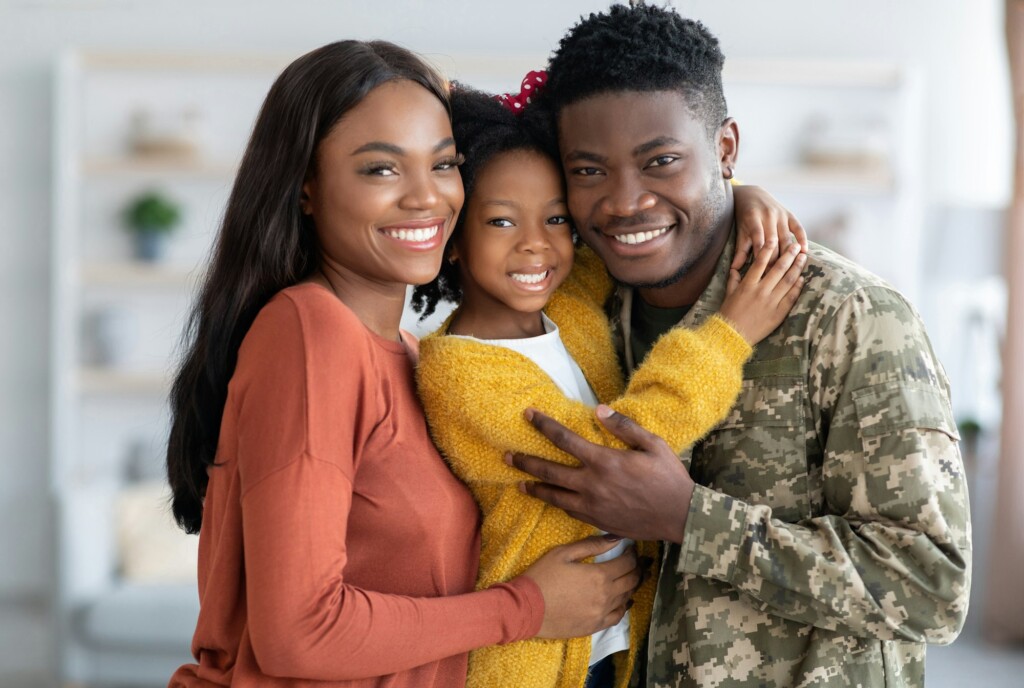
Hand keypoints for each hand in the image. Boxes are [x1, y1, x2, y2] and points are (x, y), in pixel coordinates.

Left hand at [508, 406, 694, 543]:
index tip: (528, 415)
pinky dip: (558, 504)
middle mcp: (592, 484)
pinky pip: (570, 512)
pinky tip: (553, 500)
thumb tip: (599, 409)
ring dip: (534, 488)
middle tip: (506, 456)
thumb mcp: (652, 444)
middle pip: (549, 471)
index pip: (564, 439)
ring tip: (519, 483)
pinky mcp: (597, 521)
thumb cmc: (669, 477)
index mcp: (604, 461)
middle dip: (525, 462)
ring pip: (554, 497)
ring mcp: (592, 506)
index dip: (543, 425)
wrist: (680, 517)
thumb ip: (624, 426)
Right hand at [521, 535, 640, 638]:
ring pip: (627, 598)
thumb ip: (591, 545)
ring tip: (633, 578)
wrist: (526, 609)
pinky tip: (623, 601)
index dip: (633, 554)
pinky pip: (617, 617)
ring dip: (633, 586)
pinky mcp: (594, 626)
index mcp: (599, 575)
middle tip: (639, 562)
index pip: (627, 563)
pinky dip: (624, 607)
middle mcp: (606, 595)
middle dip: (638, 569)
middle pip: (632, 581)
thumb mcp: (563, 553)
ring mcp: (601, 613)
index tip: (632, 549)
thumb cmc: (542, 576)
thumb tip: (615, 538)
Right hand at [718, 241, 804, 344]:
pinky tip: (801, 279)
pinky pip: (791, 297)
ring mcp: (770, 302)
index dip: (769, 249)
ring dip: (797, 268)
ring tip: (803, 258)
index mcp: (747, 285)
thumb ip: (733, 280)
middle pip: (778, 269)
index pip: (760, 262)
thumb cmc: (728, 315)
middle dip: (789, 255)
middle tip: (796, 246)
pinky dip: (797, 287)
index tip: (775, 240)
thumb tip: (735, 269)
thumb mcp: (728, 295)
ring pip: (788, 281)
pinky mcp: (778, 314)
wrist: (732, 337)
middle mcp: (760, 291)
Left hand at [731, 184, 807, 269]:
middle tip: (775, 276)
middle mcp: (768, 216)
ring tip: (790, 269)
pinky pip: (798, 227)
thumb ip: (740, 250)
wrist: (752, 194)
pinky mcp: (789, 214)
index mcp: (753, 219)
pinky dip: (802, 239)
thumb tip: (734, 269)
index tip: (763, 274)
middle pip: (774, 242)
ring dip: (788, 253)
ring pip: (786, 237)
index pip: (759, 242)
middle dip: (775, 259)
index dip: (762, 258)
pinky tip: (805, 251)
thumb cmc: (743, 216)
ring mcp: (780, 214)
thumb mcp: (741, 231)